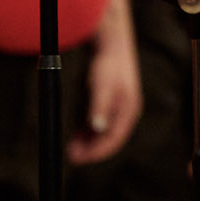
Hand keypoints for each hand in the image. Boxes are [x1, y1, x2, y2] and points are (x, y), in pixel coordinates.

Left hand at [66, 29, 141, 164]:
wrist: (112, 42)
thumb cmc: (108, 64)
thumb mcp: (102, 86)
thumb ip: (100, 107)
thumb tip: (97, 128)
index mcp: (128, 111)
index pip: (113, 140)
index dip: (97, 152)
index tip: (79, 158)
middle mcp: (126, 112)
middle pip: (109, 139)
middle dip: (91, 149)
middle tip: (72, 156)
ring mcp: (119, 108)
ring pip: (104, 133)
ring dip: (89, 142)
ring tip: (72, 148)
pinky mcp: (111, 103)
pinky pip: (101, 124)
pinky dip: (89, 132)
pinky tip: (77, 135)